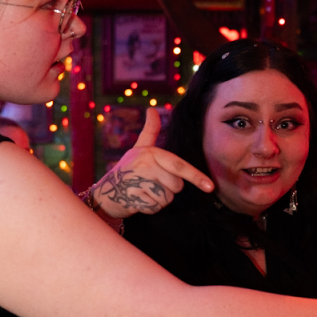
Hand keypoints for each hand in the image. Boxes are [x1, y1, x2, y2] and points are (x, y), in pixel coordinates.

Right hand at [89, 108, 213, 217]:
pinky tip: (140, 200)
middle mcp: (145, 165)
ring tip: (145, 192)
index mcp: (151, 152)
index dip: (196, 176)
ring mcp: (138, 181)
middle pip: (176, 186)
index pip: (179, 166)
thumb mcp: (139, 148)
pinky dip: (151, 208)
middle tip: (152, 185)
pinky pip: (156, 207)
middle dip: (169, 190)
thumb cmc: (128, 169)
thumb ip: (150, 131)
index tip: (210, 186)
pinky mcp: (134, 197)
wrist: (106, 191)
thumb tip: (152, 109)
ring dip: (159, 200)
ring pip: (167, 198)